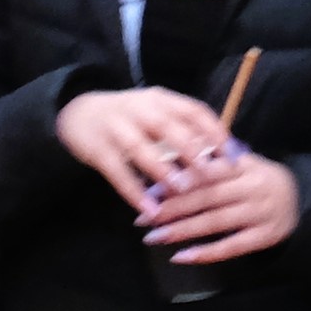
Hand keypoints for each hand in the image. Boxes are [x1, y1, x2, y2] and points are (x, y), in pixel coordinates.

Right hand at [56, 85, 228, 206]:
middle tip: (211, 174)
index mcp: (160, 100)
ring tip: (181, 191)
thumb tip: (226, 153)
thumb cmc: (129, 118)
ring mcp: (116, 128)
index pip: (193, 110)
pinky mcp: (98, 150)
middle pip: (168, 127)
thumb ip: (185, 130)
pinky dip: (135, 192)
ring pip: (142, 149)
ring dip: (163, 170)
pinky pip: (118, 173)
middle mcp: (139, 109)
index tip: (233, 155)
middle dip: (191, 150)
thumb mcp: (156, 113)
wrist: (76, 113)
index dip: (215, 132)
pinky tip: (151, 210)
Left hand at [140, 142, 300, 264]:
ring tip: (153, 237)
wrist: (302, 200)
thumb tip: (170, 160)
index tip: (148, 190)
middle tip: (141, 218)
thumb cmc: (260, 180)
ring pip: (215, 222)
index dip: (176, 181)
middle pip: (206, 197)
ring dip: (181, 231)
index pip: (205, 171)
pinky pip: (231, 247)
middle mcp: (252, 187)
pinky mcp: (264, 236)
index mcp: (244, 164)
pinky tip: (180, 257)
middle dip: (171, 208)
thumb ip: (212, 161)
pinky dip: (205, 253)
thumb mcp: (242, 163)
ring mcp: (260, 213)